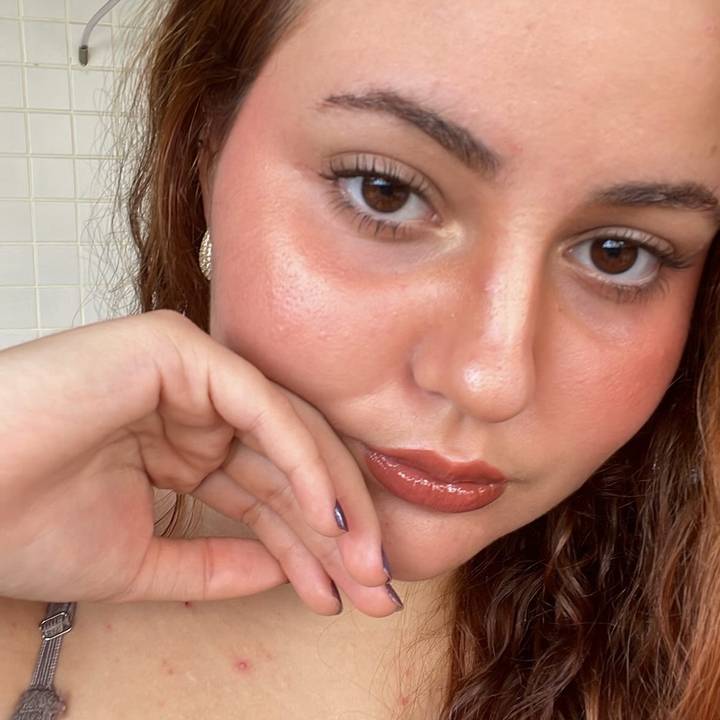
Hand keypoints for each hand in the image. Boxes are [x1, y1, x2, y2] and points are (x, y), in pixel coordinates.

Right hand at [0, 310, 396, 615]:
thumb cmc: (23, 525)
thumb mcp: (142, 562)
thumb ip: (217, 565)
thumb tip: (285, 571)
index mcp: (184, 448)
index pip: (266, 496)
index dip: (310, 548)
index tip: (346, 597)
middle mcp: (196, 407)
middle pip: (289, 468)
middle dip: (337, 531)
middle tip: (377, 588)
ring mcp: (191, 375)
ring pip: (289, 436)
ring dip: (332, 503)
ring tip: (367, 567)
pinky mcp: (180, 351)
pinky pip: (261, 409)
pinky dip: (301, 460)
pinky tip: (330, 518)